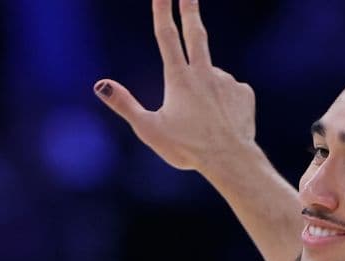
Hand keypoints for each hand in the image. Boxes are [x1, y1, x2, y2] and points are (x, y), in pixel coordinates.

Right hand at [94, 0, 255, 176]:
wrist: (231, 161)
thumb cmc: (187, 149)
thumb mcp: (149, 130)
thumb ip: (125, 104)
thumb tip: (100, 84)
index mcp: (179, 79)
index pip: (166, 36)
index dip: (162, 11)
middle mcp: (204, 73)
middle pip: (196, 33)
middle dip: (190, 8)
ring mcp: (226, 81)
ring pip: (211, 77)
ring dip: (204, 91)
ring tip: (204, 122)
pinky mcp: (244, 93)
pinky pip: (230, 91)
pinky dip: (223, 101)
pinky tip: (222, 121)